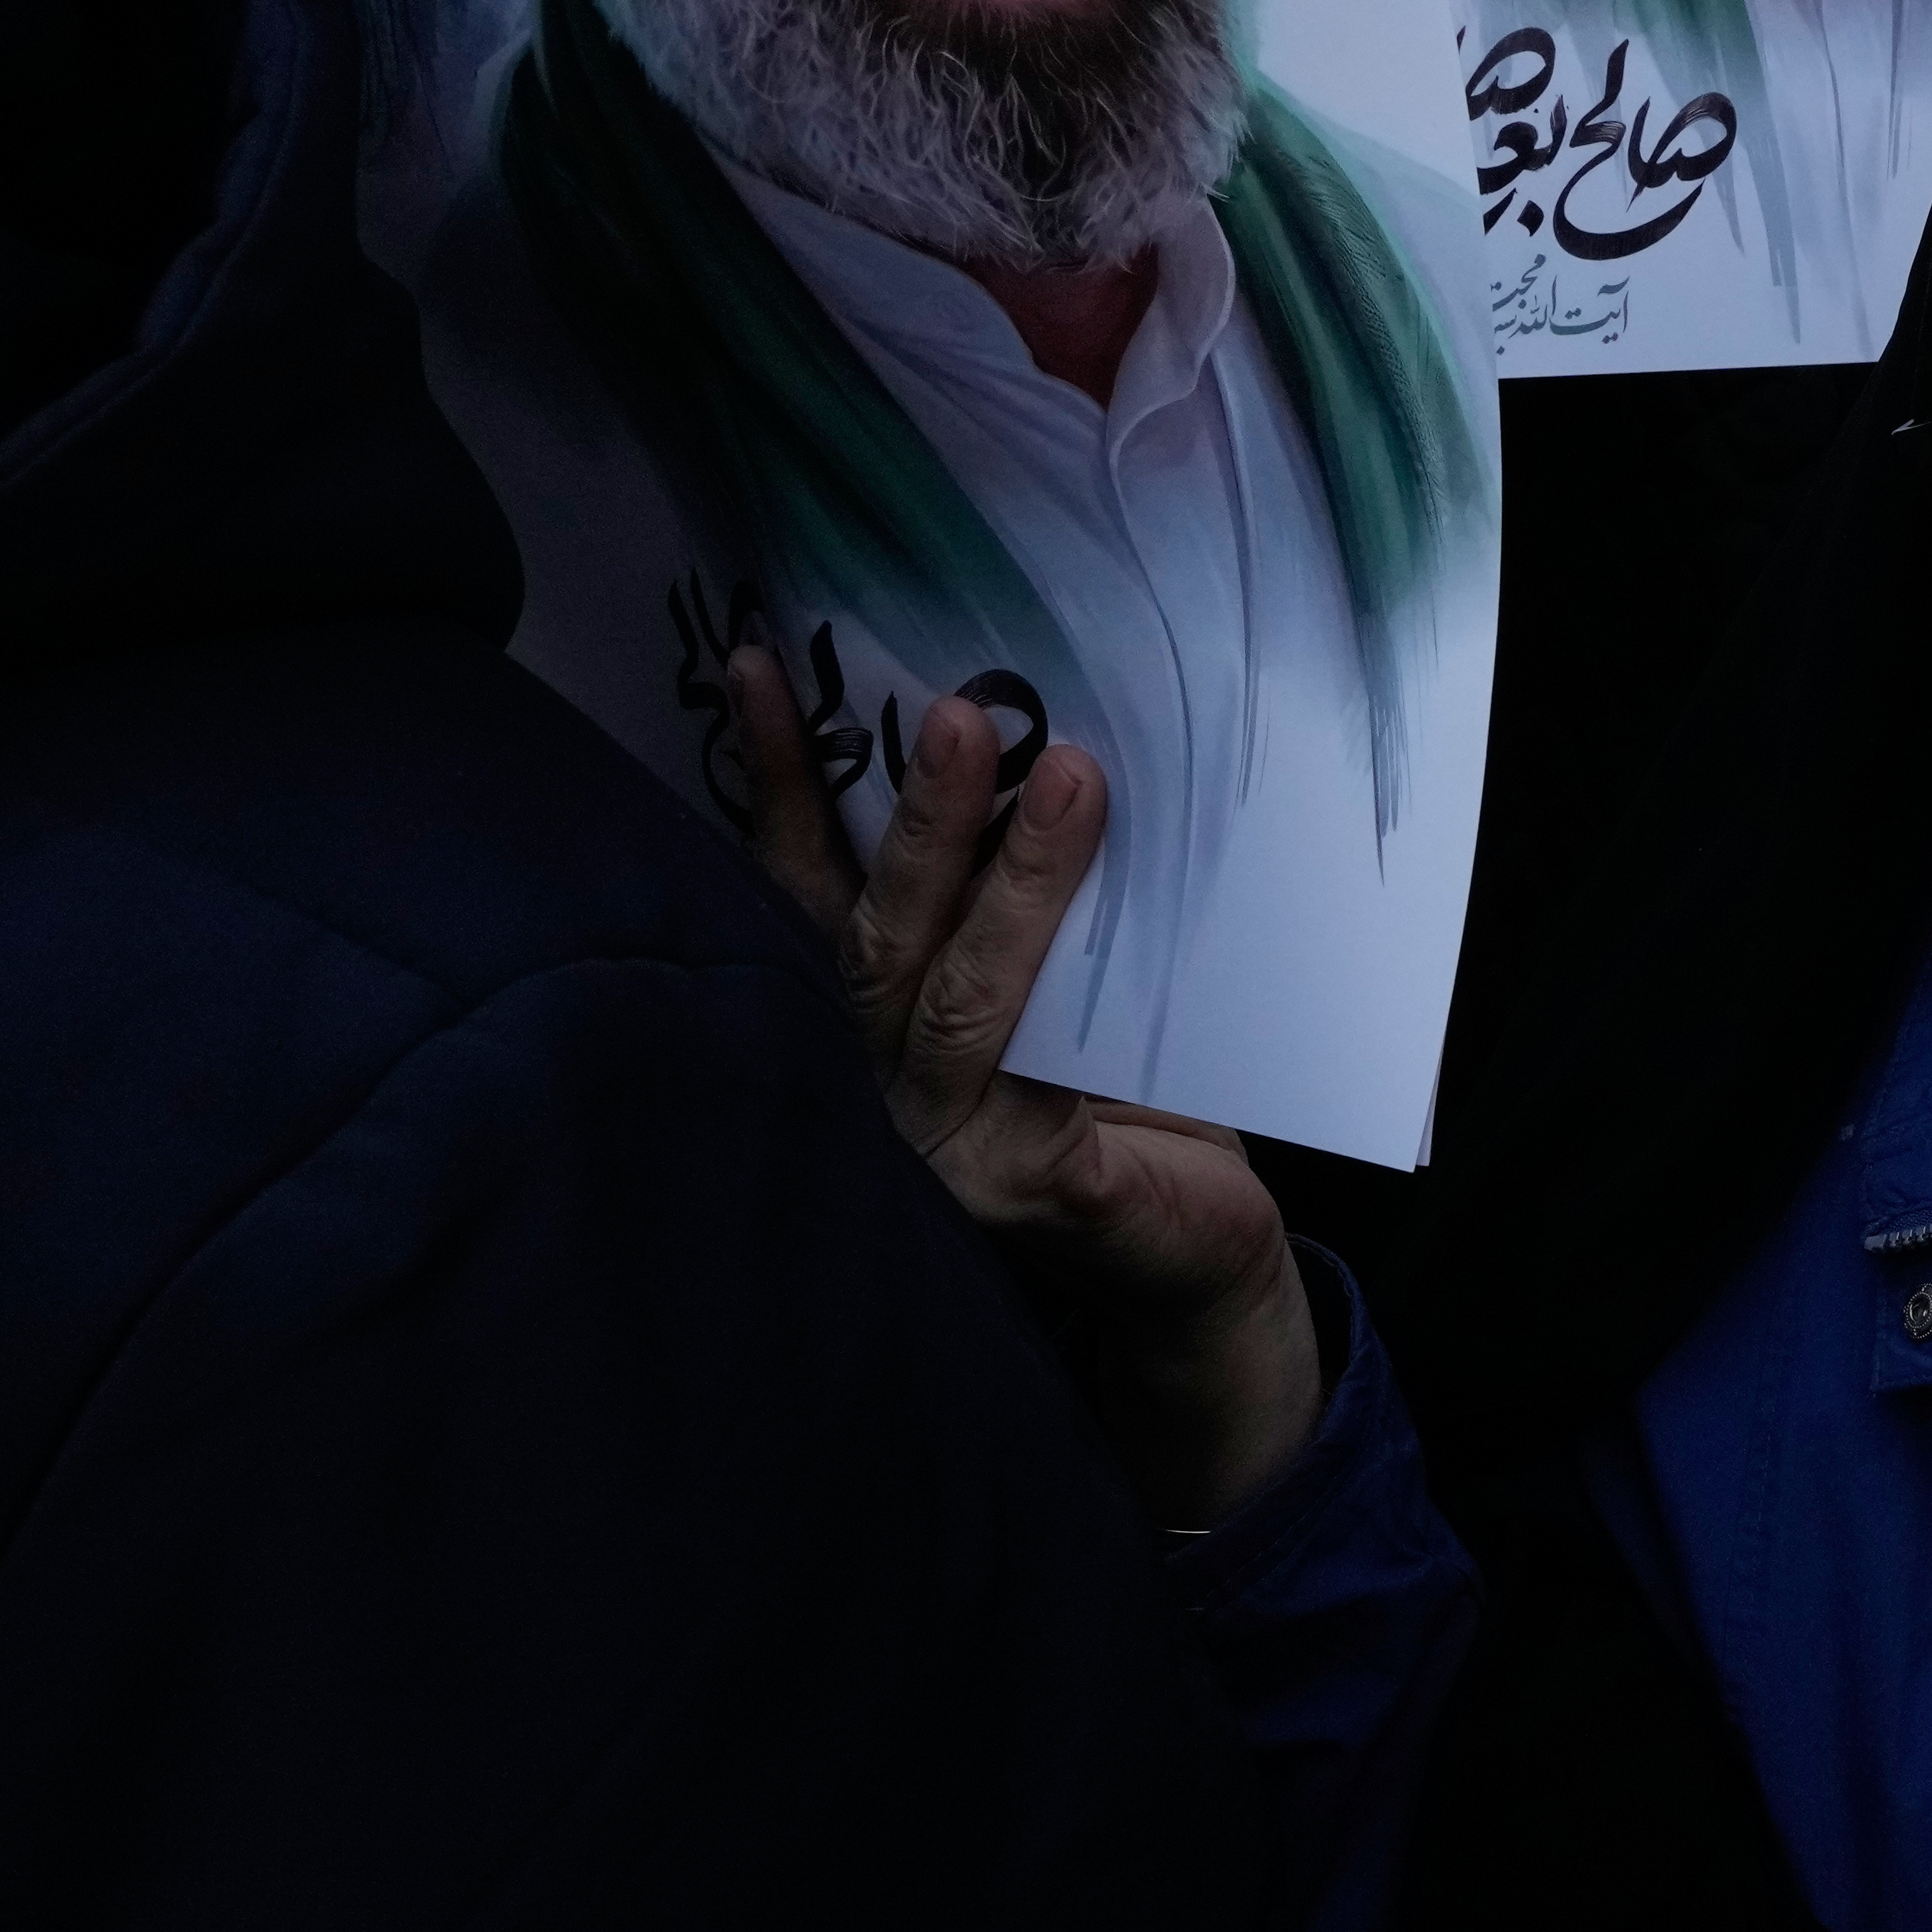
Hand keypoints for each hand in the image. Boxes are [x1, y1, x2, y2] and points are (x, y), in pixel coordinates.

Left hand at [726, 650, 1320, 1528]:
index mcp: (961, 1146)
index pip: (971, 1011)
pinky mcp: (858, 1001)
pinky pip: (803, 895)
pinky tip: (757, 698)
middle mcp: (887, 1097)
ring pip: (820, 912)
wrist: (1156, 1258)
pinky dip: (777, 799)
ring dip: (798, 790)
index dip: (1021, 894)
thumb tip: (1066, 1159)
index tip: (1075, 782)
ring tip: (774, 674)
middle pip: (890, 949)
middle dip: (928, 827)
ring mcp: (863, 1046)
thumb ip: (1108, 1188)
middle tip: (968, 714)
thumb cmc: (1173, 1227)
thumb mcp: (1167, 1223)